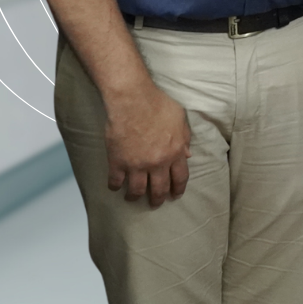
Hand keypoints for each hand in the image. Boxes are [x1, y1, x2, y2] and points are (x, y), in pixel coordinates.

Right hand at [104, 83, 190, 207]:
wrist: (133, 100)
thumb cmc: (159, 104)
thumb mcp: (180, 119)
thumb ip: (185, 138)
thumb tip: (187, 155)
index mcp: (175, 152)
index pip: (180, 178)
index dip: (178, 189)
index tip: (175, 195)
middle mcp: (157, 163)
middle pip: (159, 189)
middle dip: (158, 199)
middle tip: (155, 203)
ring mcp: (136, 165)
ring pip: (137, 190)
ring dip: (135, 197)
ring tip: (133, 198)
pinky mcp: (118, 162)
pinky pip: (115, 182)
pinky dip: (115, 187)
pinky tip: (116, 187)